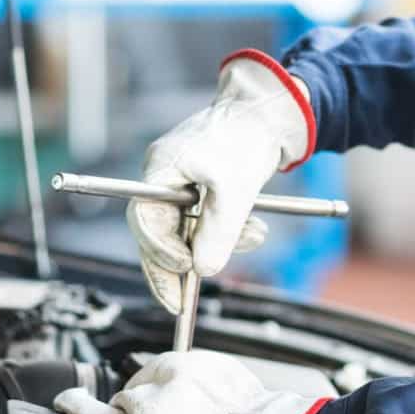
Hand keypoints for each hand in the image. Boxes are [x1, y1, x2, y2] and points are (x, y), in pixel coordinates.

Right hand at [130, 49, 314, 312]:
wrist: (271, 113)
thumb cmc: (249, 140)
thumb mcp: (236, 192)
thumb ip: (218, 233)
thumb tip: (202, 270)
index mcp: (161, 168)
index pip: (143, 220)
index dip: (159, 253)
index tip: (184, 273)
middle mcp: (164, 175)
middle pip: (158, 231)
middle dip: (179, 264)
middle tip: (185, 299)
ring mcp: (180, 180)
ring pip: (185, 228)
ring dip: (216, 242)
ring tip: (254, 237)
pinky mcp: (200, 186)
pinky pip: (202, 218)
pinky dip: (226, 229)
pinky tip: (254, 230)